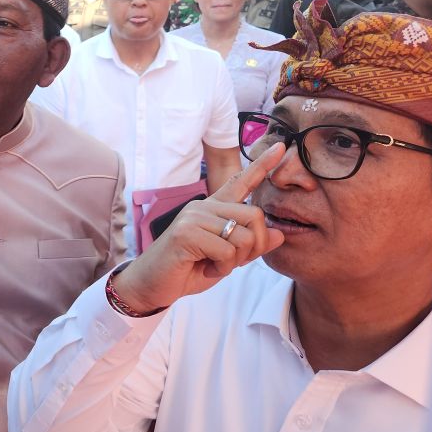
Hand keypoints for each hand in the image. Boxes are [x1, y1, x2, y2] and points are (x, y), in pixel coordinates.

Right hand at [114, 144, 287, 312]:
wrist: (152, 285)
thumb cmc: (187, 270)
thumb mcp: (227, 259)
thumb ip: (249, 246)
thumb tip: (279, 234)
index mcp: (213, 208)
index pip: (241, 182)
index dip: (262, 165)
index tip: (280, 147)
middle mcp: (204, 207)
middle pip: (255, 216)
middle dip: (254, 246)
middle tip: (233, 262)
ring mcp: (194, 217)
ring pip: (243, 236)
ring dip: (235, 260)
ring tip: (214, 265)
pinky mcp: (186, 232)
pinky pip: (226, 250)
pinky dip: (222, 267)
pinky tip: (205, 268)